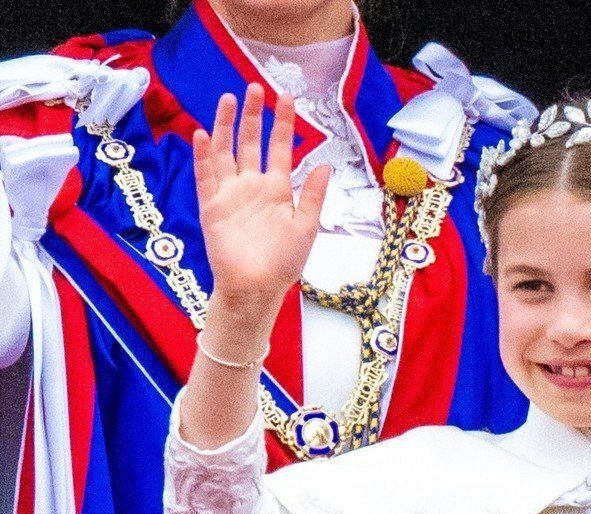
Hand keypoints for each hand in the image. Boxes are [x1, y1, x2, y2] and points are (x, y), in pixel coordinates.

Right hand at [193, 86, 328, 307]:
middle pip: (251, 142)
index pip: (280, 148)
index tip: (287, 97)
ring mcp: (230, 193)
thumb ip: (313, 195)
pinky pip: (205, 175)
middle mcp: (252, 186)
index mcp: (277, 189)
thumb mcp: (306, 227)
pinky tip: (202, 134)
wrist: (256, 286)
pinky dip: (203, 155)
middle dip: (253, 115)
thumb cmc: (284, 262)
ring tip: (228, 99)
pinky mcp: (211, 205)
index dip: (283, 123)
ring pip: (226, 151)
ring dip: (226, 125)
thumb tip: (325, 165)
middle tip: (255, 87)